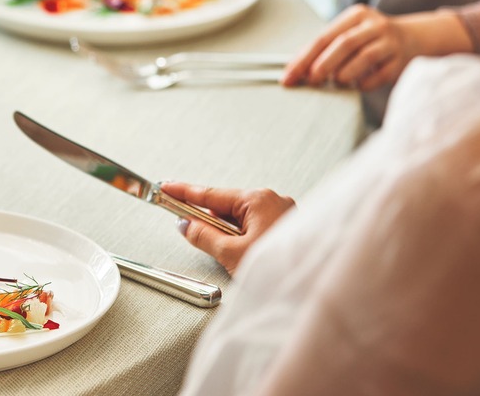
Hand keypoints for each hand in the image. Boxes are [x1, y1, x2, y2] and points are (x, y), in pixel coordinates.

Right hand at [160, 182, 293, 274]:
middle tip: (188, 228)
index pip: (211, 194)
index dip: (184, 193)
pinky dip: (242, 237)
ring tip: (228, 254)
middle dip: (208, 220)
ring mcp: (282, 214)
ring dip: (227, 233)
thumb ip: (204, 236)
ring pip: (241, 219)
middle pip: (226, 206)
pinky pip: (255, 227)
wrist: (313, 290)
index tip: (166, 188)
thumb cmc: (281, 270)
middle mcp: (272, 201)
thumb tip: (186, 225)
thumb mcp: (232, 254)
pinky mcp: (285, 229)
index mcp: (259, 200)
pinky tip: (241, 252)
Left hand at [281, 6, 471, 91]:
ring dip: (344, 73)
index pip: (324, 36)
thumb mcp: (351, 34)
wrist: (415, 38)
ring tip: (335, 82)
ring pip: (364, 57)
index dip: (304, 57)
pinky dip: (364, 82)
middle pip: (344, 43)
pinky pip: (380, 74)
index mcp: (356, 15)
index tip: (289, 75)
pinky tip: (357, 86)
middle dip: (322, 64)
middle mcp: (374, 25)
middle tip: (310, 81)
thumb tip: (294, 69)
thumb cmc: (371, 40)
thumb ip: (326, 48)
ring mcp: (391, 41)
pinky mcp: (402, 59)